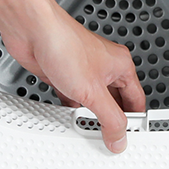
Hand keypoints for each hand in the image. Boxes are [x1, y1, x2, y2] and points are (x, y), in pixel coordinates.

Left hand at [0, 0, 144, 152]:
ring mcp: (83, 71)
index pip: (136, 100)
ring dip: (90, 115)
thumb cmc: (64, 44)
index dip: (134, 121)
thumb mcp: (93, 91)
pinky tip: (69, 117)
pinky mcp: (64, 75)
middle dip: (110, 120)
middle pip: (115, 102)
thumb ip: (109, 119)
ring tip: (87, 128)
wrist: (31, 31)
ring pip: (93, 101)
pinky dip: (72, 109)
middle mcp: (104, 67)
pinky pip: (74, 98)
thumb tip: (119, 138)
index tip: (129, 137)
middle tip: (108, 138)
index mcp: (121, 65)